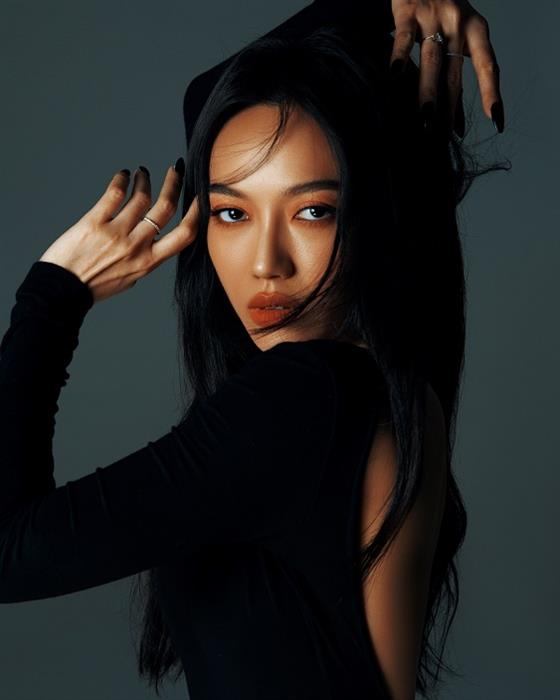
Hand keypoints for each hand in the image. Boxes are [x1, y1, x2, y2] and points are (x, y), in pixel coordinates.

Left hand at [39, 162, 198, 303]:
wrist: (62, 291)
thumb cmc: (95, 286)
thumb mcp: (130, 278)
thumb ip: (144, 260)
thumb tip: (152, 243)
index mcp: (149, 262)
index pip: (184, 235)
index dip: (196, 213)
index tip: (201, 196)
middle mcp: (136, 246)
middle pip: (165, 208)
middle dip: (174, 184)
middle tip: (175, 170)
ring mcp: (116, 234)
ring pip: (140, 197)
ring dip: (144, 180)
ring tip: (141, 174)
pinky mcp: (94, 223)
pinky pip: (114, 194)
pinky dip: (121, 181)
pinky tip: (122, 176)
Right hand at [389, 0, 502, 135]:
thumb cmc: (440, 12)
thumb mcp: (455, 37)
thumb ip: (453, 77)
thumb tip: (456, 126)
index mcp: (476, 29)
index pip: (487, 65)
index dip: (491, 92)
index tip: (495, 119)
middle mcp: (459, 22)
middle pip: (455, 72)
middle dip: (449, 107)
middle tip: (443, 136)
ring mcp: (433, 15)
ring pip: (432, 60)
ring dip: (428, 91)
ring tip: (426, 117)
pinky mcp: (407, 10)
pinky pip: (404, 38)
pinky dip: (399, 56)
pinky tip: (395, 75)